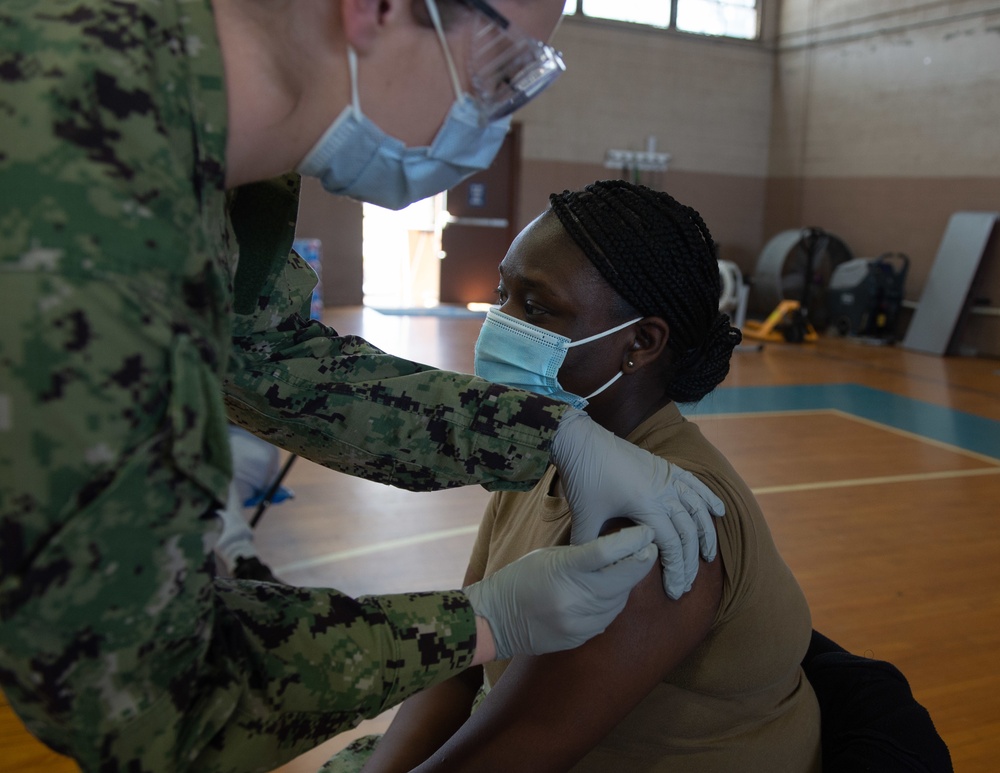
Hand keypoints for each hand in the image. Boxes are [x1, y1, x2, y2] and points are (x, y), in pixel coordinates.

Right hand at [463, 526, 656, 660]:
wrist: (495, 620)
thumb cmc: (519, 579)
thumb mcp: (548, 556)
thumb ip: (582, 555)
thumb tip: (617, 549)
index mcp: (563, 569)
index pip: (606, 551)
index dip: (632, 541)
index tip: (646, 532)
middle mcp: (573, 597)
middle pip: (622, 578)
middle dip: (642, 562)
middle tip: (651, 549)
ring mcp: (577, 621)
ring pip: (619, 600)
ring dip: (628, 583)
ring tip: (630, 568)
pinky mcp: (579, 638)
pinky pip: (608, 618)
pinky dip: (613, 603)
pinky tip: (611, 592)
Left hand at [551, 409, 724, 599]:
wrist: (581, 439)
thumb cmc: (583, 477)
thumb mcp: (584, 516)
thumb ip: (588, 547)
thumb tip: (588, 573)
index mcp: (646, 505)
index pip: (671, 545)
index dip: (676, 570)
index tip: (675, 590)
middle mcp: (663, 491)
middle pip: (687, 532)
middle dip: (691, 561)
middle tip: (687, 584)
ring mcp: (667, 477)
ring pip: (697, 509)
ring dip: (706, 534)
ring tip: (709, 556)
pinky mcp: (665, 466)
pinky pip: (695, 483)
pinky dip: (709, 498)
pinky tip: (720, 512)